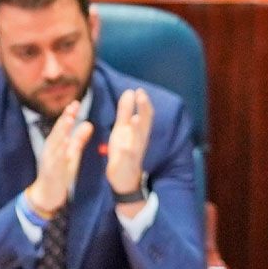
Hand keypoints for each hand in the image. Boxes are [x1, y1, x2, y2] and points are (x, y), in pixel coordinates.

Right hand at [26, 103, 91, 219]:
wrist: (47, 195)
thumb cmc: (59, 173)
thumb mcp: (71, 154)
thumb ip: (79, 140)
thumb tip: (89, 124)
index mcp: (57, 145)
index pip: (63, 127)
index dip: (69, 115)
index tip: (76, 102)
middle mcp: (51, 150)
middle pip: (58, 131)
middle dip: (65, 118)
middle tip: (73, 106)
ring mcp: (50, 161)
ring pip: (55, 143)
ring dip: (62, 131)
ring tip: (69, 120)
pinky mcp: (51, 172)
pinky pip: (56, 161)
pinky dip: (60, 151)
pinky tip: (64, 143)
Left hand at [105, 88, 153, 202]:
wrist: (124, 179)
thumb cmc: (124, 151)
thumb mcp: (122, 128)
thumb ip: (126, 111)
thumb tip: (130, 91)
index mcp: (138, 131)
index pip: (145, 115)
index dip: (143, 103)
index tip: (140, 90)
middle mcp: (139, 140)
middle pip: (145, 124)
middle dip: (144, 110)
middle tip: (142, 96)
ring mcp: (134, 153)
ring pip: (138, 140)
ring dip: (137, 129)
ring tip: (136, 118)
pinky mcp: (126, 164)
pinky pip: (127, 158)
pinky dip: (126, 151)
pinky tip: (124, 146)